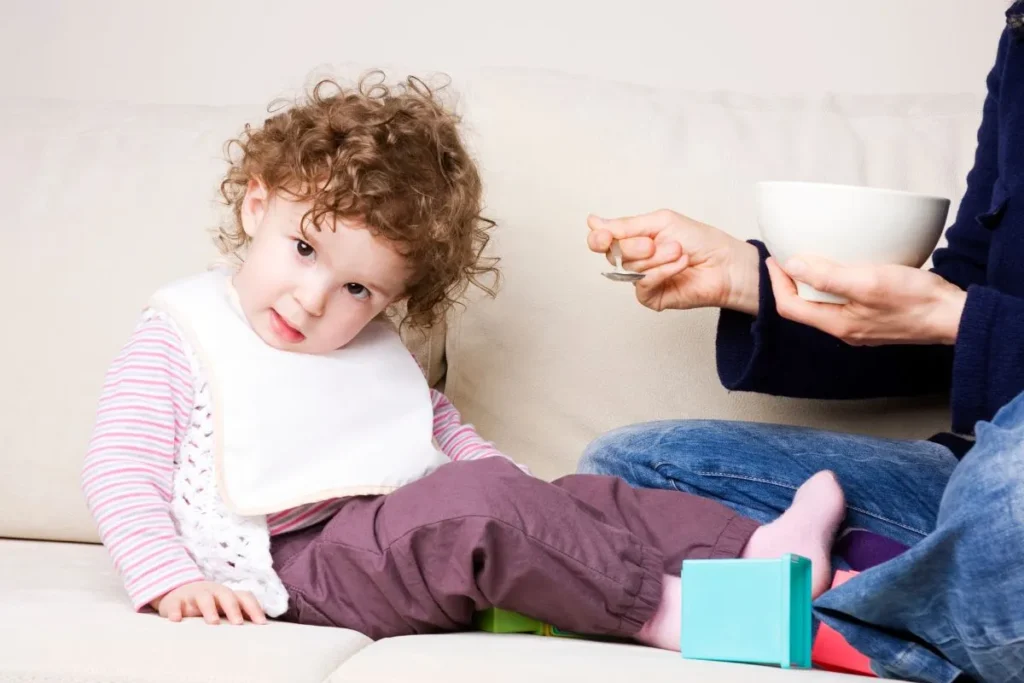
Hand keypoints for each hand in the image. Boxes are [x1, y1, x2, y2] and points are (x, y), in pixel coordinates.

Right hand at [150, 581, 266, 624]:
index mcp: (227, 595)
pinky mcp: (175, 601)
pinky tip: (176, 620)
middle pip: (225, 595)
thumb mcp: (222, 606)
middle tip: (238, 623)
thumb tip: (261, 630)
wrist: (177, 592)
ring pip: (203, 598)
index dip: (254, 608)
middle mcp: (212, 592)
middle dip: (233, 608)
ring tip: (213, 622)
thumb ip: (238, 614)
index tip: (261, 624)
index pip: (245, 597)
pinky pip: (174, 605)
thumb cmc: (208, 603)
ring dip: (209, 609)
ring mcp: (193, 595)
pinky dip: (175, 611)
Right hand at [586, 210, 760, 313]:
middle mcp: (635, 260)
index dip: (599, 238)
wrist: (725, 263)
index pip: (603, 240)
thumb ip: (625, 225)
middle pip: (614, 254)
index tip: (603, 236)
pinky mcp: (651, 298)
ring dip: (657, 257)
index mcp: (634, 239)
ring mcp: (642, 280)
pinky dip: (662, 272)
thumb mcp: (660, 222)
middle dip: (636, 246)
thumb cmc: (700, 240)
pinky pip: (642, 285)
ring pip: (630, 268)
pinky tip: (680, 265)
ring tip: (679, 251)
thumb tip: (593, 221)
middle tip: (656, 242)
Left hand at [767, 255, 966, 345]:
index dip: (776, 282)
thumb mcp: (868, 281)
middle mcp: (844, 329)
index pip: (790, 307)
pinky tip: (842, 268)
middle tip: (787, 256)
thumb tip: (792, 266)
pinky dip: (834, 284)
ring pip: (823, 305)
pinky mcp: (875, 318)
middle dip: (789, 282)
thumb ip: (828, 276)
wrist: (955, 316)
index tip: (774, 258)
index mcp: (837, 324)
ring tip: (809, 259)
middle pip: (803, 307)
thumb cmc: (916, 300)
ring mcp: (860, 326)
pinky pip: (843, 302)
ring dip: (811, 283)